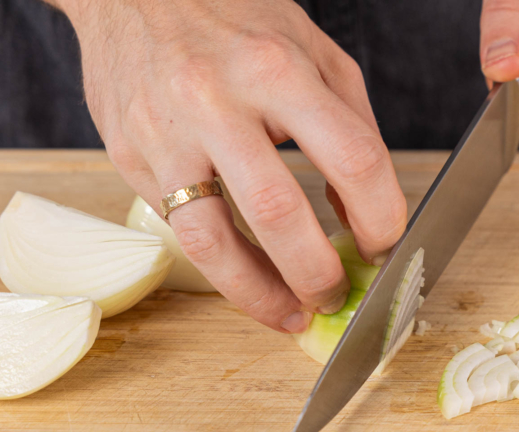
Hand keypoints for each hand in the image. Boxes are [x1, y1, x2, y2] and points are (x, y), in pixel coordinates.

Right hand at [53, 0, 406, 332]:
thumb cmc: (233, 17)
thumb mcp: (313, 49)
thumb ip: (351, 126)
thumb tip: (361, 209)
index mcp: (278, 67)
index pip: (352, 157)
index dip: (381, 215)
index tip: (386, 243)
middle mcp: (218, 99)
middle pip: (279, 209)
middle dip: (318, 270)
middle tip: (339, 293)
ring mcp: (167, 133)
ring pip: (213, 239)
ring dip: (261, 293)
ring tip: (293, 315)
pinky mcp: (132, 158)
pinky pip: (181, 231)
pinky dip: (222, 272)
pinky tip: (250, 286)